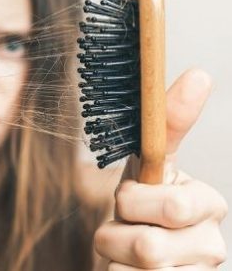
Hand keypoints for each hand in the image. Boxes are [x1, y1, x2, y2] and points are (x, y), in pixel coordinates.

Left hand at [94, 68, 227, 269]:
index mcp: (208, 205)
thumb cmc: (144, 204)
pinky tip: (128, 268)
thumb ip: (169, 123)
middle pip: (148, 247)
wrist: (138, 252)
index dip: (135, 202)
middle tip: (125, 222)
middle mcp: (211, 245)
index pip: (173, 208)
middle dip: (119, 230)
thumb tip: (201, 75)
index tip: (129, 197)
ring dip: (114, 254)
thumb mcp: (151, 162)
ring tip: (124, 246)